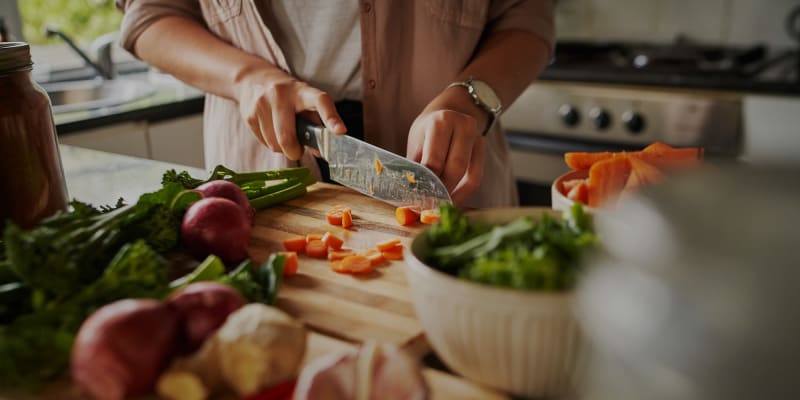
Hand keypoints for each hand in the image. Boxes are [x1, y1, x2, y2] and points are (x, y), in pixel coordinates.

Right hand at [233, 67, 346, 159]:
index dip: (331, 118)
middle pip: (287, 137)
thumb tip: (322, 151)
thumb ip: (316, 125)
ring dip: (282, 148)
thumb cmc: (288, 97)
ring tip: (283, 134)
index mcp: (303, 91)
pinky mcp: (249, 115)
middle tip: (297, 150)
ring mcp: (262, 104)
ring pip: (275, 144)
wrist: (254, 79)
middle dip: (294, 151)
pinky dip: (270, 143)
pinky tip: (271, 130)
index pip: (320, 102)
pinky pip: (264, 143)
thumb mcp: (305, 102)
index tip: (340, 131)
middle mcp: (280, 94)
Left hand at [407, 88, 488, 204]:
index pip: (434, 161)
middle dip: (441, 192)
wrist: (453, 109)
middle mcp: (463, 126)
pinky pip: (476, 177)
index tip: (416, 201)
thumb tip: (410, 195)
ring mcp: (477, 137)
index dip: (426, 184)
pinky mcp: (483, 149)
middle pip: (454, 169)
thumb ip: (415, 165)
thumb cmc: (429, 129)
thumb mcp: (417, 140)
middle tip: (428, 207)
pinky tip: (453, 200)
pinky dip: (464, 192)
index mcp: (441, 122)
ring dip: (454, 195)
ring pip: (468, 176)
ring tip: (439, 206)